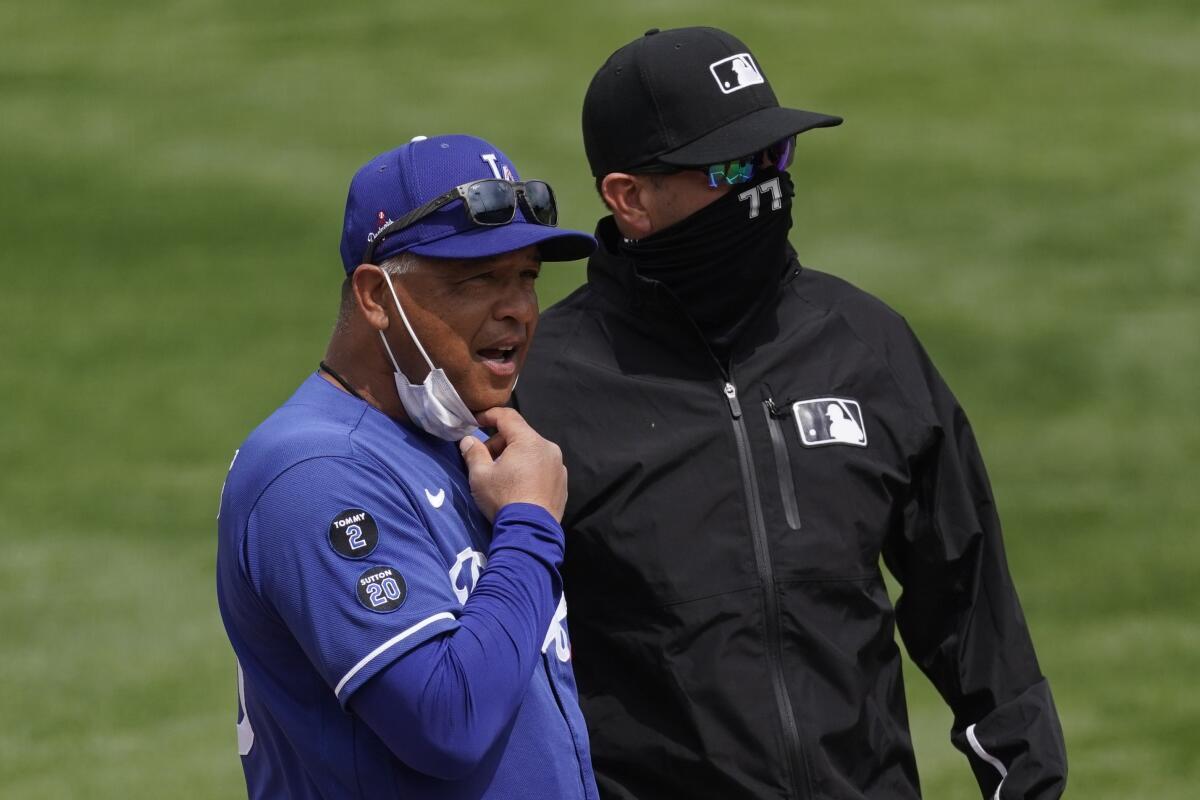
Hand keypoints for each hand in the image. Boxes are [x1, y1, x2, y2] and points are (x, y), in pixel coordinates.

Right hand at [458, 407, 567, 522]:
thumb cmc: (504, 499)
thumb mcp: (480, 475)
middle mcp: (548, 448)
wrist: (530, 531)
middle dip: (499, 442)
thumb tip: (468, 440)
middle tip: (484, 459)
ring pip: (532, 452)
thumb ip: (473, 452)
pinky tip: (518, 487)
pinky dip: (528, 469)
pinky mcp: (562, 482)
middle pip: (520, 435)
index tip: (475, 422)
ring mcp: (558, 466)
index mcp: (529, 441)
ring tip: (501, 476)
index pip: (507, 417)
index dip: (488, 416)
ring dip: (515, 457)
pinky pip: (542, 467)